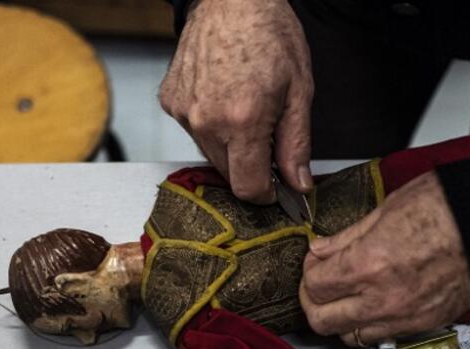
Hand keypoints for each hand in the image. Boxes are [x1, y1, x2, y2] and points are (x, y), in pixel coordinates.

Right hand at [159, 0, 313, 202]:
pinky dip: (210, 125)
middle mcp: (206, 121)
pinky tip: (224, 97)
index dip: (266, 193)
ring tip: (245, 110)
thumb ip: (296, 145)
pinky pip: (193, 131)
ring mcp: (183, 111)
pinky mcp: (170, 101)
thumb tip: (299, 185)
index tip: (276, 187)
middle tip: (267, 136)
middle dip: (251, 166)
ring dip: (230, 146)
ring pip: (210, 154)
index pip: (247, 188)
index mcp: (242, 121)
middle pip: (228, 174)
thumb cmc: (269, 35)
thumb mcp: (300, 92)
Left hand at [300, 171, 469, 345]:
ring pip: (349, 337)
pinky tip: (375, 303)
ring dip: (341, 319)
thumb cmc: (449, 208)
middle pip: (322, 321)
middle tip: (320, 285)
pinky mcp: (424, 325)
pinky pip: (382, 336)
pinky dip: (370, 325)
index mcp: (368, 264)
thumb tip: (322, 250)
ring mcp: (403, 317)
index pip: (314, 287)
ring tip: (347, 297)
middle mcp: (382, 299)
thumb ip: (347, 237)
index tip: (315, 262)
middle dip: (314, 303)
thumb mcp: (387, 209)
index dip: (308, 273)